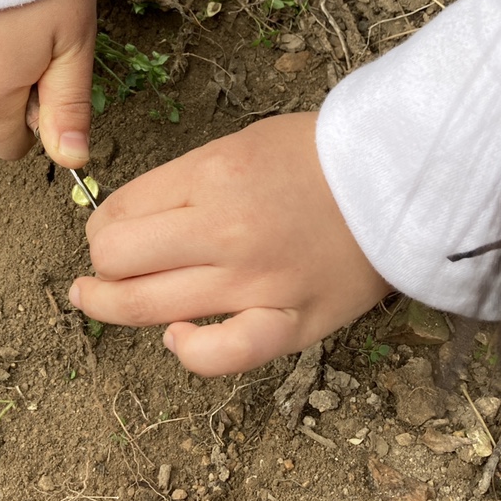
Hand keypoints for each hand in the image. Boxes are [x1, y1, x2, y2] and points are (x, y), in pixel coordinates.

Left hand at [69, 112, 389, 375]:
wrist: (403, 180)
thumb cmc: (320, 157)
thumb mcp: (238, 145)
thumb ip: (184, 183)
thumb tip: (130, 218)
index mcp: (211, 178)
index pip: (117, 213)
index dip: (101, 225)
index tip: (110, 229)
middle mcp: (224, 232)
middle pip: (117, 262)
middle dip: (99, 265)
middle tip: (103, 266)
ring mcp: (256, 283)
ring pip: (149, 308)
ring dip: (110, 305)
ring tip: (97, 300)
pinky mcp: (290, 322)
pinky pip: (222, 355)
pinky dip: (190, 352)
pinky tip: (177, 338)